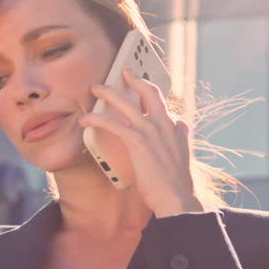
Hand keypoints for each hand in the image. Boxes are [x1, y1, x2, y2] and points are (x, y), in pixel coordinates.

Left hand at [78, 67, 203, 216]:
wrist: (177, 198)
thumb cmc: (176, 182)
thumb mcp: (182, 153)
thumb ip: (180, 137)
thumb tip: (182, 124)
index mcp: (174, 128)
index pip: (161, 100)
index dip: (149, 88)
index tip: (141, 81)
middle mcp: (164, 125)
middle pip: (148, 92)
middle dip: (134, 78)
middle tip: (123, 70)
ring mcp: (151, 132)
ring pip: (126, 104)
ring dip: (108, 93)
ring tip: (95, 88)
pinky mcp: (138, 143)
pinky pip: (113, 124)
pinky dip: (97, 119)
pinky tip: (85, 120)